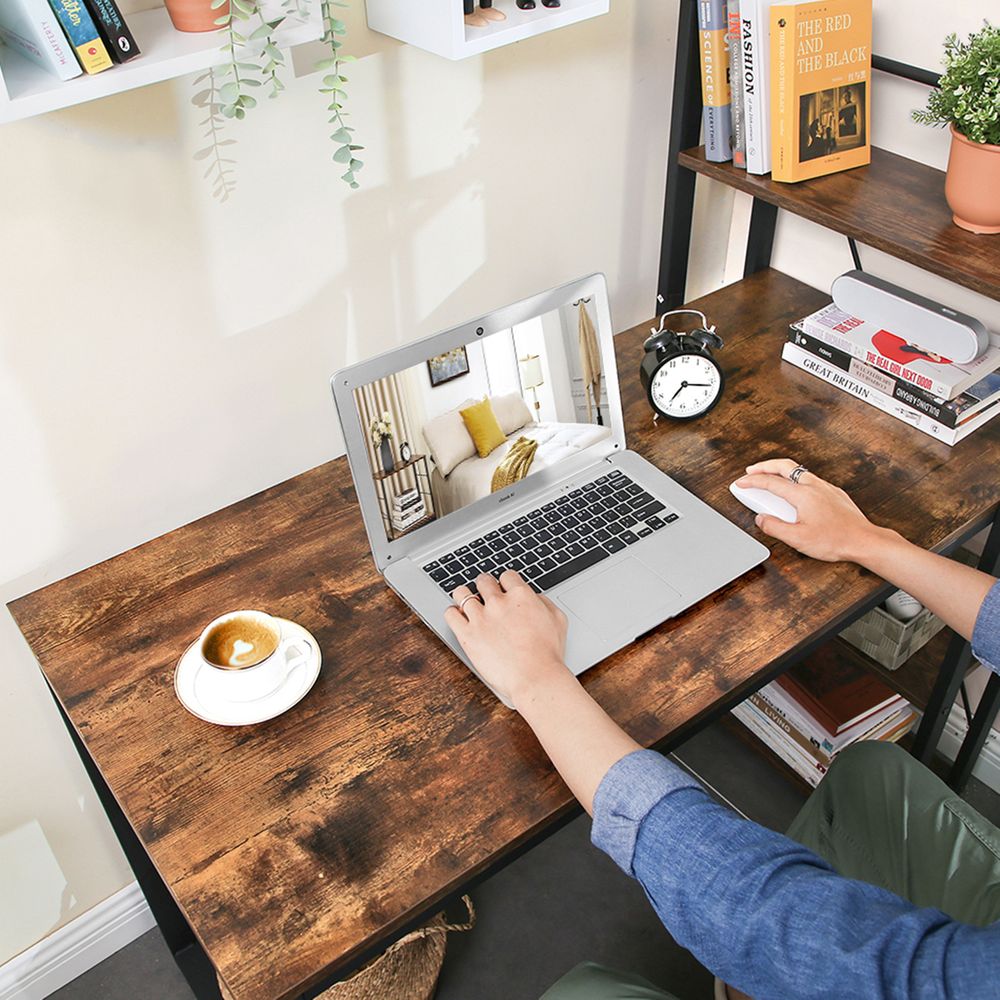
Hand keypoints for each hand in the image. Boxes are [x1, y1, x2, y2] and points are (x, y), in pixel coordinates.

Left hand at [443, 571, 569, 707]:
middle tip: (485, 594)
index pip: (507, 576)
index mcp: (521, 596)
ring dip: (464, 595)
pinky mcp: (467, 635)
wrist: (536, 678)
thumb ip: (543, 602)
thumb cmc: (549, 654)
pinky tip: (457, 617)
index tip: (503, 589)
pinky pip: (450, 614)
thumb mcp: (558, 620)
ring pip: (461, 593)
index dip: (505, 583)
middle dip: (485, 586)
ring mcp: (481, 618)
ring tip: (466, 602)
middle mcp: (499, 602)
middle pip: (483, 581)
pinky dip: (452, 613)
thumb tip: (533, 598)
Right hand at [734, 458, 882, 562]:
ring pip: (798, 470)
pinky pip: (810, 479)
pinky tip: (795, 490)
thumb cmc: (835, 540)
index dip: (752, 481)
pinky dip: (795, 479)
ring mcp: (825, 488)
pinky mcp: (834, 493)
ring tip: (770, 477)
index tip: (741, 483)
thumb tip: (761, 519)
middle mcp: (814, 486)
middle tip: (751, 470)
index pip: (770, 482)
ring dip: (780, 471)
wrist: (864, 540)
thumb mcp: (797, 539)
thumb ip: (775, 527)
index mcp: (802, 495)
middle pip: (784, 466)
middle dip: (764, 466)